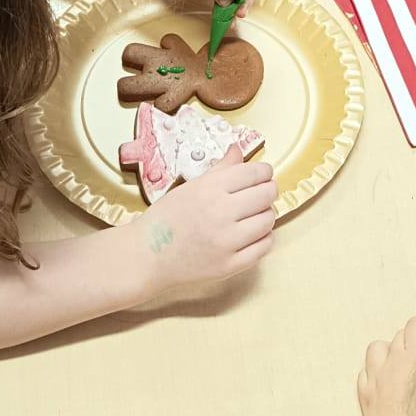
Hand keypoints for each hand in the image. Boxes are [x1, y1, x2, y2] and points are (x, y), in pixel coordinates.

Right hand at [135, 143, 276, 293]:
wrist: (147, 256)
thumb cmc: (166, 219)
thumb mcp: (190, 186)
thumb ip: (220, 169)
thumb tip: (238, 150)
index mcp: (210, 189)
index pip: (255, 173)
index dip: (264, 171)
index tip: (263, 174)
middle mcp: (221, 214)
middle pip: (266, 195)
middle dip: (268, 190)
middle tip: (262, 192)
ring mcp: (226, 242)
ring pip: (268, 221)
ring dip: (265, 214)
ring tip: (254, 214)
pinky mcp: (229, 266)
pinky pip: (263, 247)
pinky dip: (263, 238)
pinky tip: (252, 234)